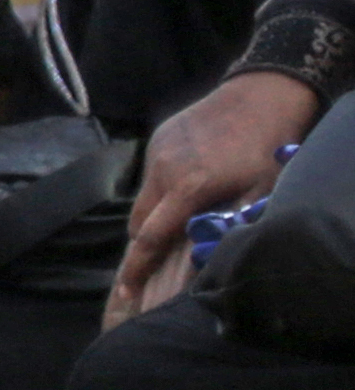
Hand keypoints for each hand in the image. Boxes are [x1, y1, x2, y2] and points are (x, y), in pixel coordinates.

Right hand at [116, 65, 313, 323]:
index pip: (149, 238)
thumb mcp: (257, 194)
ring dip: (151, 219)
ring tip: (171, 226)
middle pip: (138, 222)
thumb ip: (227, 225)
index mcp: (188, 187)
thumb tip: (203, 260)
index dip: (136, 269)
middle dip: (141, 247)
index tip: (124, 293)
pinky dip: (159, 192)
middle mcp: (163, 171)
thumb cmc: (266, 148)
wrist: (259, 96)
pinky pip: (150, 177)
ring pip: (142, 199)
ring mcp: (156, 153)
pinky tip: (184, 189)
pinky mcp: (157, 140)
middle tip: (150, 267)